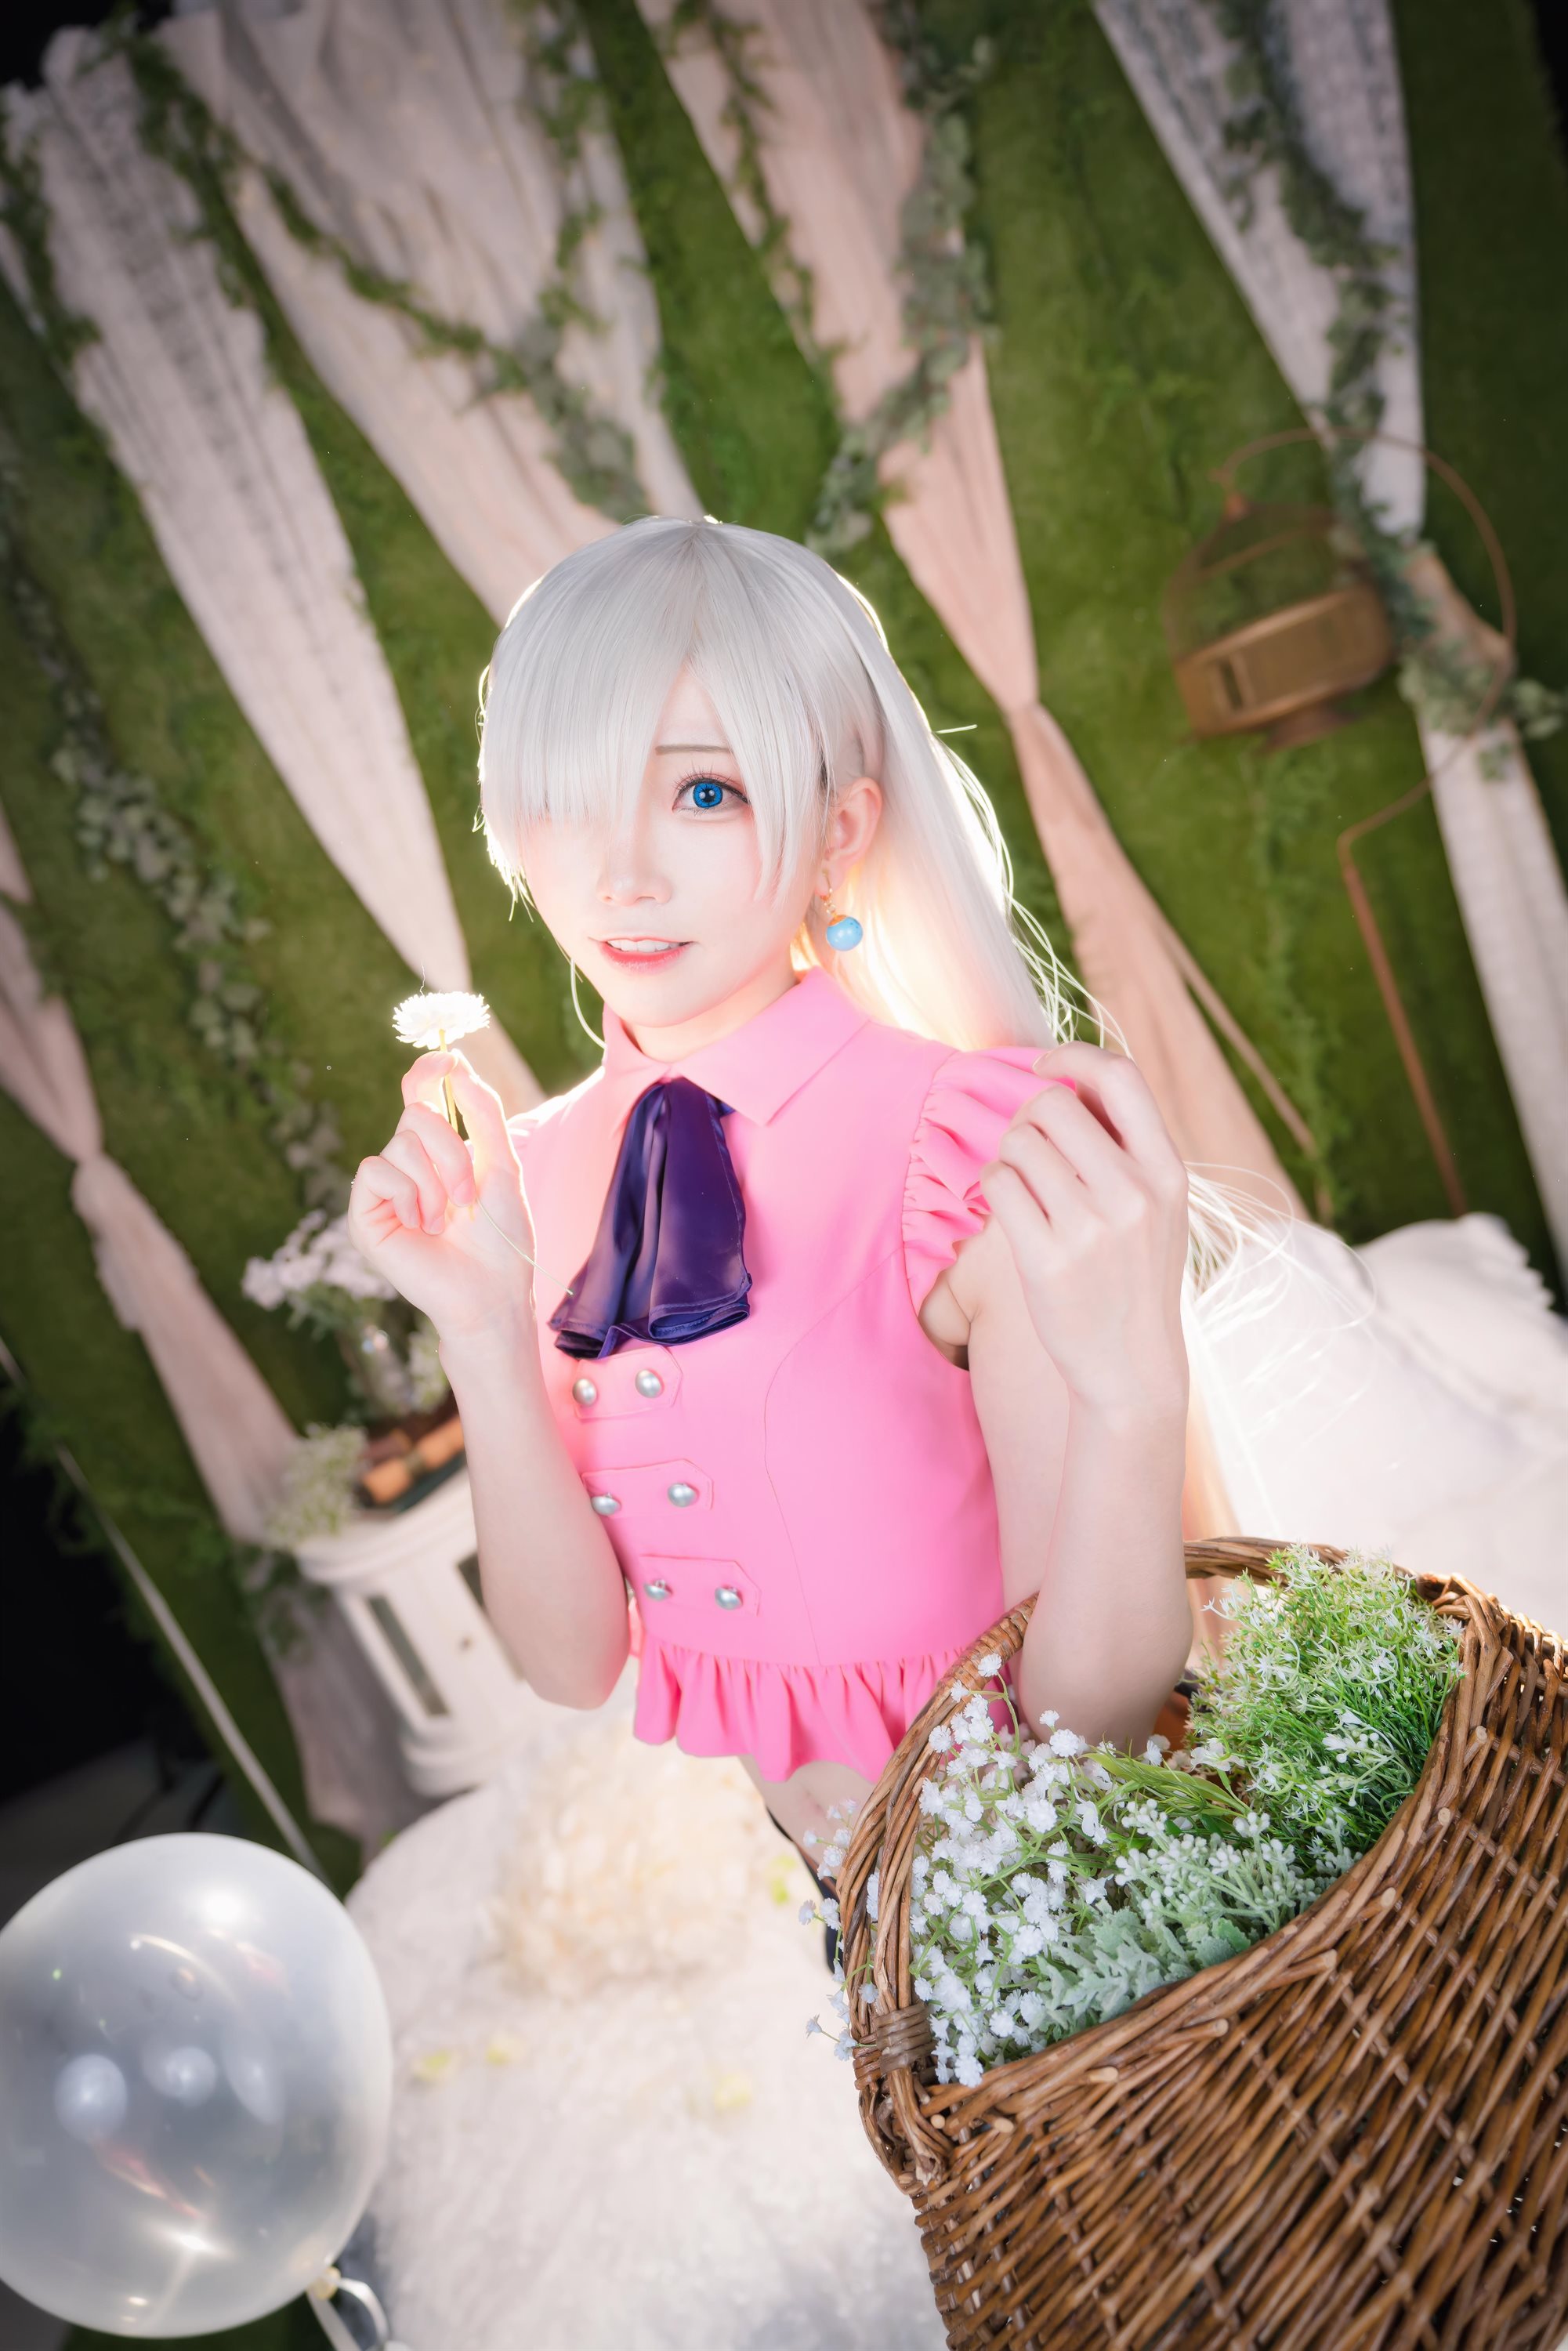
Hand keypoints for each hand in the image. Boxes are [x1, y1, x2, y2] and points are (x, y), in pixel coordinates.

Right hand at [347, 1051, 536, 1343]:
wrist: (492, 1291)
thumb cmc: (502, 1237)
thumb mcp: (503, 1165)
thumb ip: (484, 1113)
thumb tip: (458, 1064)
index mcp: (438, 1151)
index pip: (421, 1096)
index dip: (427, 1073)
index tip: (446, 1063)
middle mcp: (407, 1165)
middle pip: (416, 1115)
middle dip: (452, 1152)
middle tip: (467, 1197)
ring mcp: (384, 1190)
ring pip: (400, 1145)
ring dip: (436, 1184)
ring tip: (446, 1221)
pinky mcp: (364, 1214)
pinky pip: (374, 1171)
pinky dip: (407, 1196)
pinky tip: (420, 1227)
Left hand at [981, 1043, 1189, 1417]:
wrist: (1132, 1368)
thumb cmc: (1135, 1276)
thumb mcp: (1159, 1207)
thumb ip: (1128, 1147)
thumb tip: (1069, 1079)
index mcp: (1166, 1171)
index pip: (1120, 1077)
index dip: (1075, 1055)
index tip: (1046, 1065)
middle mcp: (1133, 1193)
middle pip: (1053, 1104)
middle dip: (1029, 1118)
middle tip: (1031, 1150)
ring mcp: (1090, 1227)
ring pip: (1018, 1142)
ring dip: (1010, 1157)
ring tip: (1026, 1189)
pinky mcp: (1046, 1258)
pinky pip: (998, 1183)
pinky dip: (995, 1187)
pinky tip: (1012, 1211)